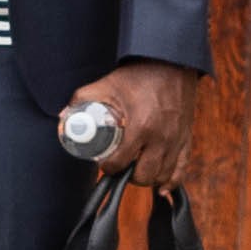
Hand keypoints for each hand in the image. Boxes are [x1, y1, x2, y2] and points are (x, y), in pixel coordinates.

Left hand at [65, 59, 196, 189]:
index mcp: (141, 127)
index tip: (104, 164)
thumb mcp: (107, 84)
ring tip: (136, 171)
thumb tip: (64, 116)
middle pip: (144, 175)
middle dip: (128, 176)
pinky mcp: (187, 138)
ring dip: (148, 179)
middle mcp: (161, 138)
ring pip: (163, 176)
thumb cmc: (138, 75)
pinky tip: (162, 187)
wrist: (171, 62)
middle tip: (120, 168)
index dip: (109, 168)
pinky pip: (181, 169)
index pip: (121, 163)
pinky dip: (171, 181)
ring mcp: (176, 140)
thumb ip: (83, 99)